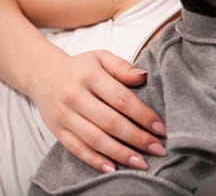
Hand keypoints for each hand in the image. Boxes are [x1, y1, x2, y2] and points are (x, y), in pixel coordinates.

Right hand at [32, 50, 166, 172]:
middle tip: (158, 148)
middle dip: (137, 138)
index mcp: (90, 76)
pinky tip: (114, 168)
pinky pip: (77, 149)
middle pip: (110, 122)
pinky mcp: (57, 131)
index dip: (143, 115)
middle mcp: (75, 96)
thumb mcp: (102, 57)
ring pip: (95, 139)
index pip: (121, 99)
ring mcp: (64, 116)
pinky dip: (95, 161)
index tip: (161, 128)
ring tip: (142, 162)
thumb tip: (144, 76)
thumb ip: (123, 67)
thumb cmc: (81, 68)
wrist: (44, 75)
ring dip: (120, 153)